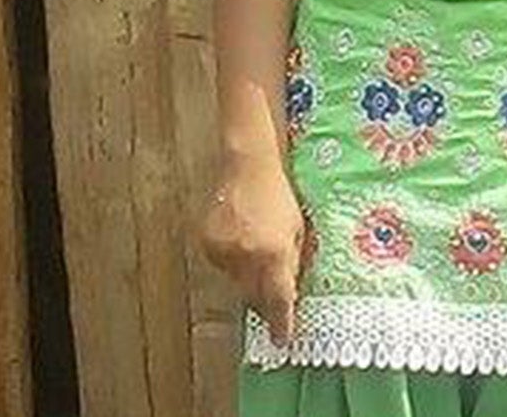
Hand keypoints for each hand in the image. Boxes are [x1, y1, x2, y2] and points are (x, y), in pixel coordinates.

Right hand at [199, 152, 305, 346]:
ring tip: (257, 255)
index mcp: (274, 253)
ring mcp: (223, 250)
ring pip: (236, 282)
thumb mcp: (299, 229)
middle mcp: (247, 257)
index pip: (279, 299)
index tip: (282, 340)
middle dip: (264, 302)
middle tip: (272, 304)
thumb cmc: (281, 194)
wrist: (248, 166)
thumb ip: (293, 261)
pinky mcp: (207, 243)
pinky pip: (222, 265)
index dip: (281, 323)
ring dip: (248, 278)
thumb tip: (290, 290)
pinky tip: (241, 243)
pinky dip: (232, 261)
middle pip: (254, 296)